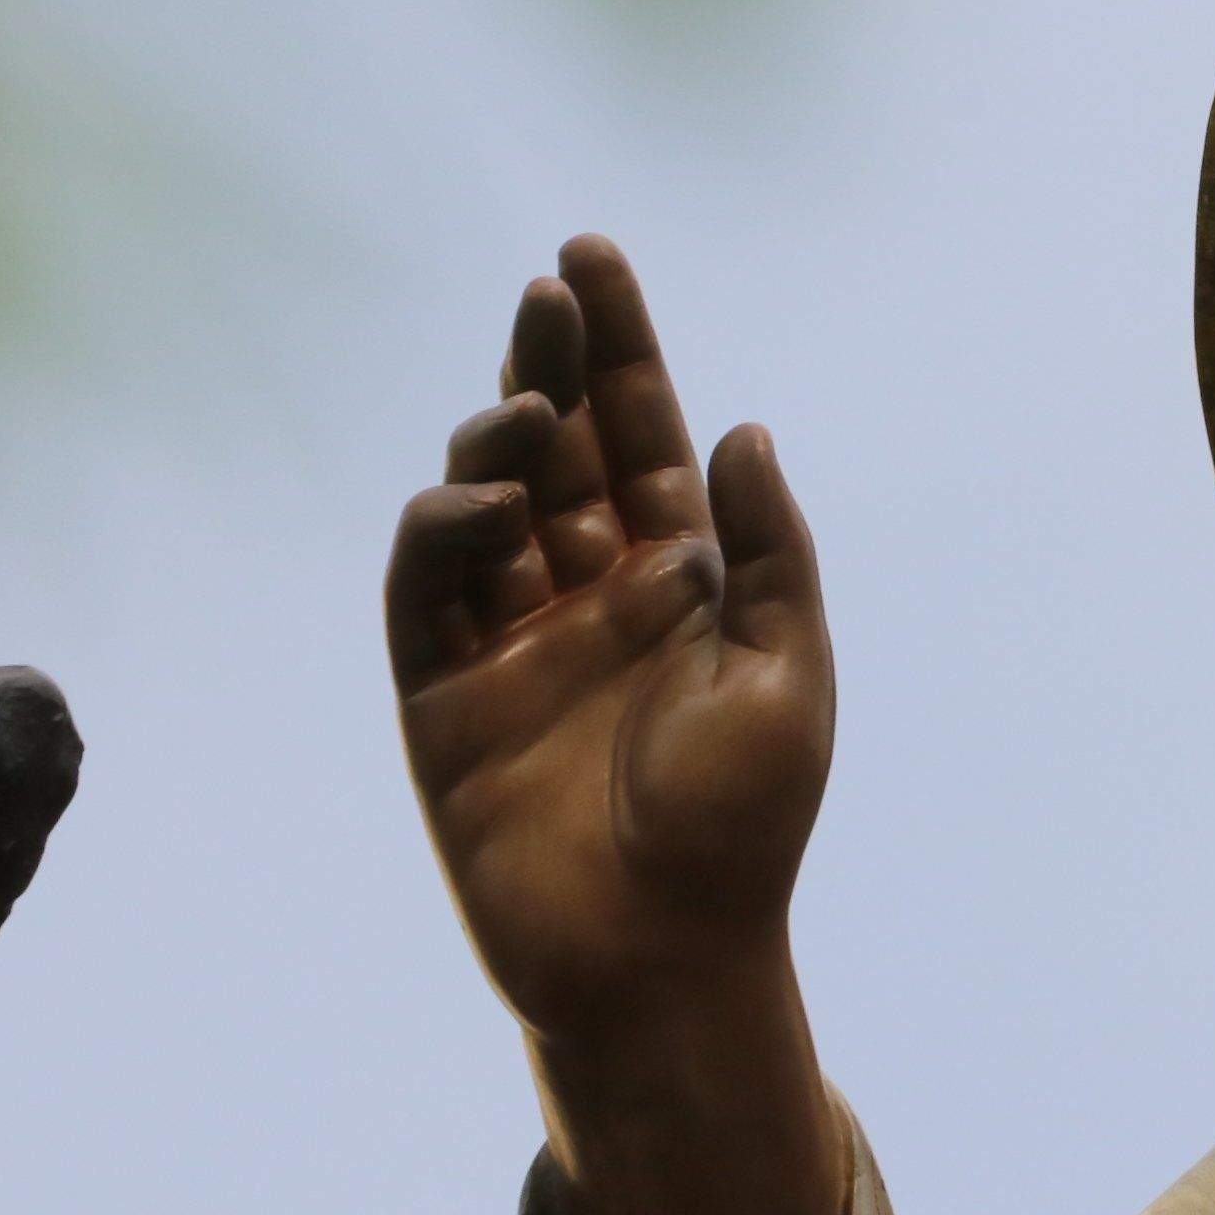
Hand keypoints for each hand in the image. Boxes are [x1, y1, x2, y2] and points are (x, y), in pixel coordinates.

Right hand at [385, 235, 833, 1047]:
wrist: (662, 955)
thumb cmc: (743, 826)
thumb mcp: (789, 672)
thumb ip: (768, 551)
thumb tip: (739, 430)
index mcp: (680, 579)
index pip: (637, 435)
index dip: (617, 347)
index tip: (592, 259)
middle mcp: (590, 593)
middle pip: (556, 446)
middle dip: (549, 360)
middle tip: (554, 288)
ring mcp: (510, 640)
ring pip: (485, 502)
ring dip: (498, 442)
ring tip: (526, 419)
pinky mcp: (442, 696)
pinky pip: (425, 588)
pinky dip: (443, 532)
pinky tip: (486, 506)